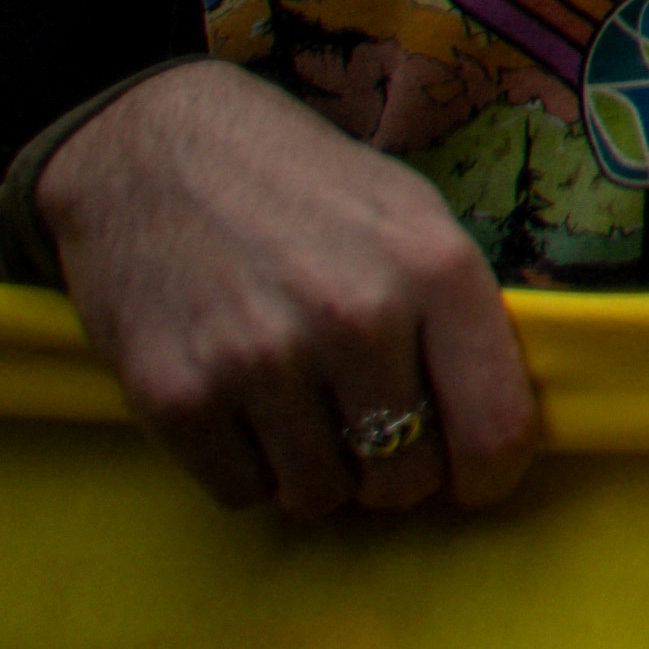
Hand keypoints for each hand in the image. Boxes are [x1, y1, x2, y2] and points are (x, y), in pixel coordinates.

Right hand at [37, 61, 540, 521]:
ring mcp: (260, 362)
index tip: (472, 476)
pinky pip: (242, 492)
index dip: (489, 474)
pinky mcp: (176, 397)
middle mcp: (355, 319)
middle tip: (369, 425)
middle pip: (406, 480)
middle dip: (395, 468)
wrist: (153, 152)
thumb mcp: (413, 218)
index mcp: (434, 270)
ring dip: (317, 469)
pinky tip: (243, 408)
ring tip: (301, 405)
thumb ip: (458, 315)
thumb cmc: (303, 188)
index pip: (494, 430)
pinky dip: (247, 468)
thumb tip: (494, 421)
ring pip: (321, 496)